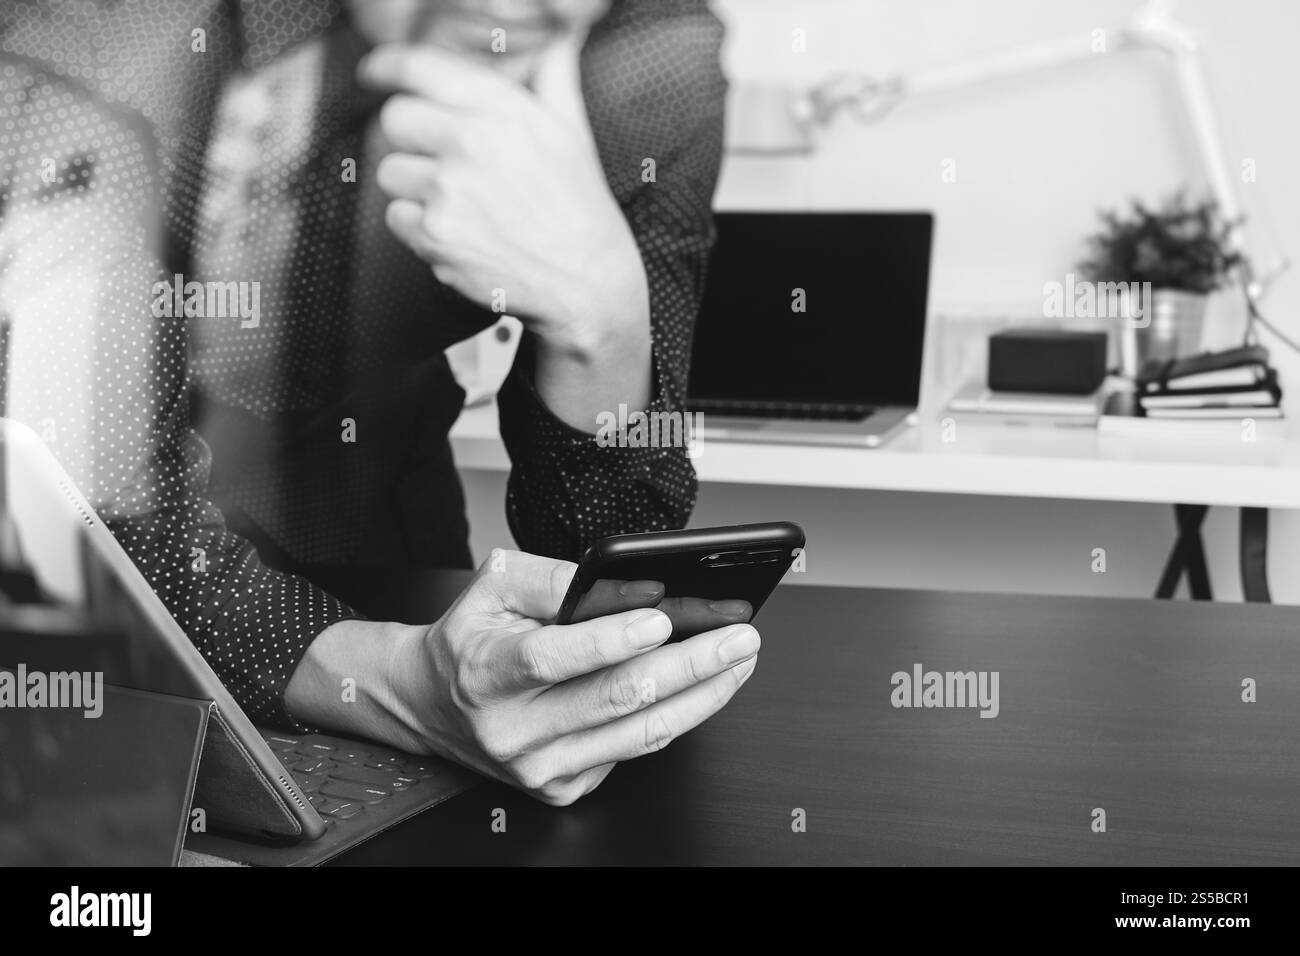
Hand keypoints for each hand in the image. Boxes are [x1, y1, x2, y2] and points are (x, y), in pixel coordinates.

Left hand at [361, 44, 649, 358]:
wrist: (586, 280)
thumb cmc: (578, 206)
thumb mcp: (572, 130)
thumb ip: (555, 74)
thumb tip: (563, 33)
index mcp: (503, 110)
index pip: (421, 68)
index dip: (387, 66)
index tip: (375, 72)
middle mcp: (472, 144)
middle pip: (395, 119)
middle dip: (413, 138)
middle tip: (444, 160)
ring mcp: (450, 191)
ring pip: (391, 171)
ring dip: (415, 188)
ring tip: (460, 204)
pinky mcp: (435, 236)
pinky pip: (396, 217)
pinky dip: (418, 228)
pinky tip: (458, 232)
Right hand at [388, 551, 759, 804]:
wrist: (431, 703)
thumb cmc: (471, 636)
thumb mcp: (494, 584)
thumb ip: (555, 577)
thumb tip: (630, 584)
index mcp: (486, 672)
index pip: (551, 659)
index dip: (609, 641)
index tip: (661, 619)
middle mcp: (512, 729)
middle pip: (615, 699)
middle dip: (689, 664)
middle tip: (737, 636)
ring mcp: (539, 766)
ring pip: (638, 733)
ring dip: (702, 694)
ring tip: (738, 659)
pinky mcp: (562, 787)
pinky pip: (634, 749)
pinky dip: (676, 715)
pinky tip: (701, 686)